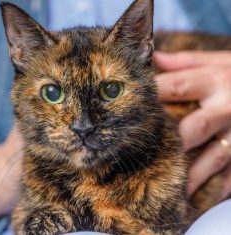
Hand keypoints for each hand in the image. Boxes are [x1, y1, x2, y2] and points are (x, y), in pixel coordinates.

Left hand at [154, 51, 230, 197]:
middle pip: (194, 127)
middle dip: (170, 142)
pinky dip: (215, 191)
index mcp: (215, 80)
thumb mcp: (218, 61)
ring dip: (190, 175)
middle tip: (141, 155)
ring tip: (167, 190)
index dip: (149, 96)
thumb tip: (151, 57)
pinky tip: (196, 202)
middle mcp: (227, 108)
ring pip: (212, 158)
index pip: (175, 86)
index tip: (124, 107)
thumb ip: (184, 61)